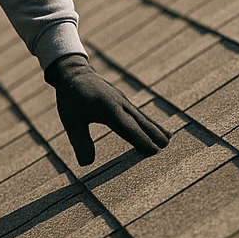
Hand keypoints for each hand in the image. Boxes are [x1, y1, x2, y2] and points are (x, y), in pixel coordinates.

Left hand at [46, 54, 169, 166]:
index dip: (141, 140)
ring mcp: (122, 100)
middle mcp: (120, 104)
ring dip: (154, 127)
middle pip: (140, 121)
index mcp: (109, 109)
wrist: (73, 72)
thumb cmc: (71, 97)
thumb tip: (86, 164)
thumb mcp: (71, 120)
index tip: (154, 151)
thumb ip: (80, 141)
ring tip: (167, 138)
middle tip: (166, 146)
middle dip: (153, 133)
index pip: (128, 128)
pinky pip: (136, 112)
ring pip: (141, 116)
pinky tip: (152, 127)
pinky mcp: (121, 99)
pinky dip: (146, 120)